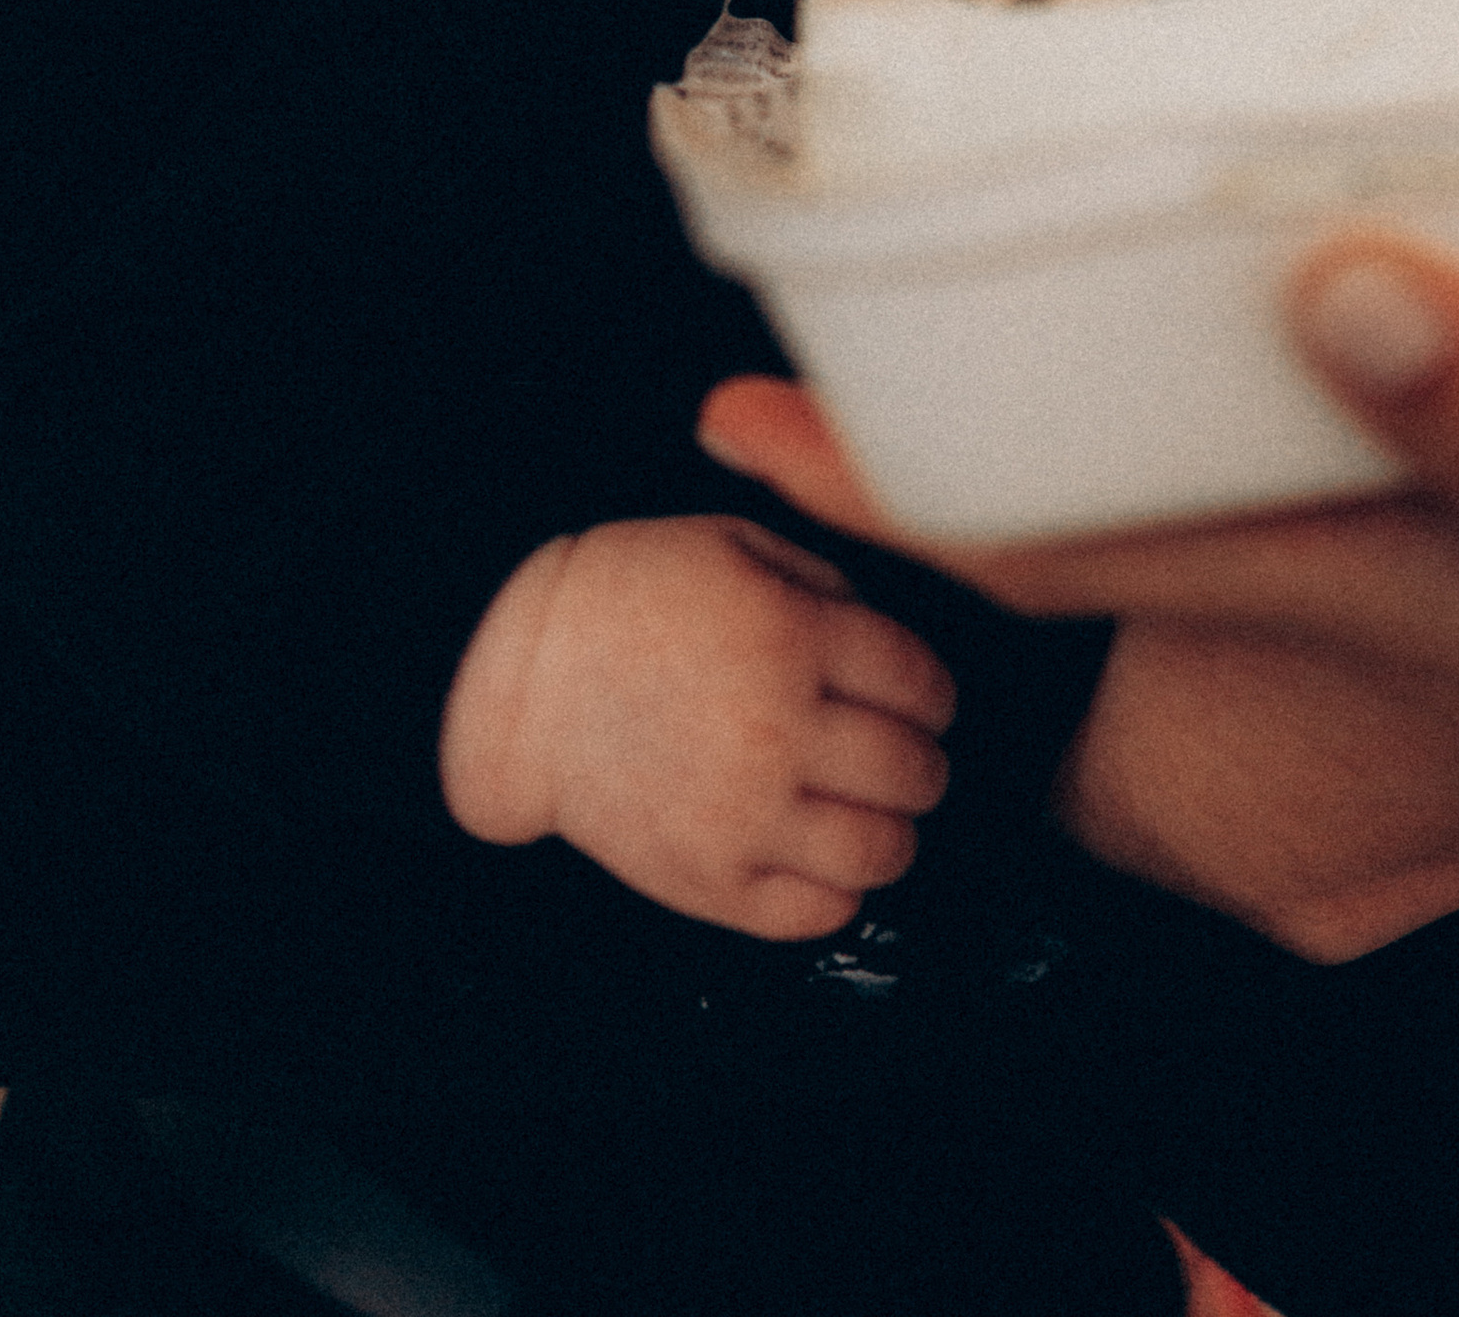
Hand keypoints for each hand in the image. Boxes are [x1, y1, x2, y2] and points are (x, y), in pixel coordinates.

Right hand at [437, 513, 953, 941]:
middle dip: (922, 762)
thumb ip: (828, 585)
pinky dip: (839, 889)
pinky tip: (818, 851)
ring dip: (893, 831)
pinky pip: (815, 913)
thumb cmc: (634, 599)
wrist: (524, 682)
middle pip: (914, 773)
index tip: (920, 700)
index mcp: (791, 639)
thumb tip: (891, 652)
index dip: (934, 695)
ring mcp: (741, 818)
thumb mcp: (735, 546)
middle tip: (900, 754)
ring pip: (881, 852)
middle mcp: (776, 733)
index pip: (922, 686)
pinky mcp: (707, 882)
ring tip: (868, 809)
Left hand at [700, 252, 1458, 1203]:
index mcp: (1373, 579)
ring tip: (1053, 205)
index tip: (735, 401)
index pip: (1060, 535)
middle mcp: (1385, 558)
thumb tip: (1328, 286)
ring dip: (1122, 328)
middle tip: (865, 256)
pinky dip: (1309, 303)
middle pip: (1110, 467)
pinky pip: (1373, 384)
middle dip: (970, 377)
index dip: (891, 477)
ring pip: (1229, 419)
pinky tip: (1349, 224)